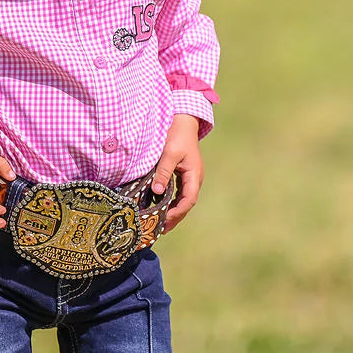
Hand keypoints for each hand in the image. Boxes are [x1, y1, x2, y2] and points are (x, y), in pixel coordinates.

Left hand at [151, 114, 202, 232]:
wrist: (182, 121)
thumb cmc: (176, 136)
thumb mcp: (169, 153)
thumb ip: (164, 172)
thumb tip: (158, 191)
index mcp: (194, 175)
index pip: (188, 200)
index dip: (177, 212)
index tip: (164, 220)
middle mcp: (194, 179)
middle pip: (186, 204)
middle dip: (175, 218)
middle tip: (160, 230)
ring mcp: (189, 177)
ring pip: (183, 200)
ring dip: (173, 212)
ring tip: (160, 225)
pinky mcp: (183, 175)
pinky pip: (179, 193)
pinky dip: (171, 202)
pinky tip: (161, 208)